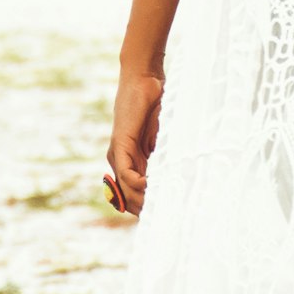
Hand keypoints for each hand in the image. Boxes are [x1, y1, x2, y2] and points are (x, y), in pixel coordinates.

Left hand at [107, 68, 164, 215]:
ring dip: (140, 200)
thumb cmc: (156, 103)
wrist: (145, 78)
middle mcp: (119, 159)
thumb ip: (162, 154)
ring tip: (159, 204)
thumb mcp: (161, 136)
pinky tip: (149, 186)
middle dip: (143, 208)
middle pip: (127, 197)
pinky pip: (124, 172)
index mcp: (130, 159)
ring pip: (124, 189)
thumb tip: (176, 176)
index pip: (133, 192)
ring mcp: (117, 152)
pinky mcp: (120, 143)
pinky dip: (135, 183)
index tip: (163, 212)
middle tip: (164, 215)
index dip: (145, 205)